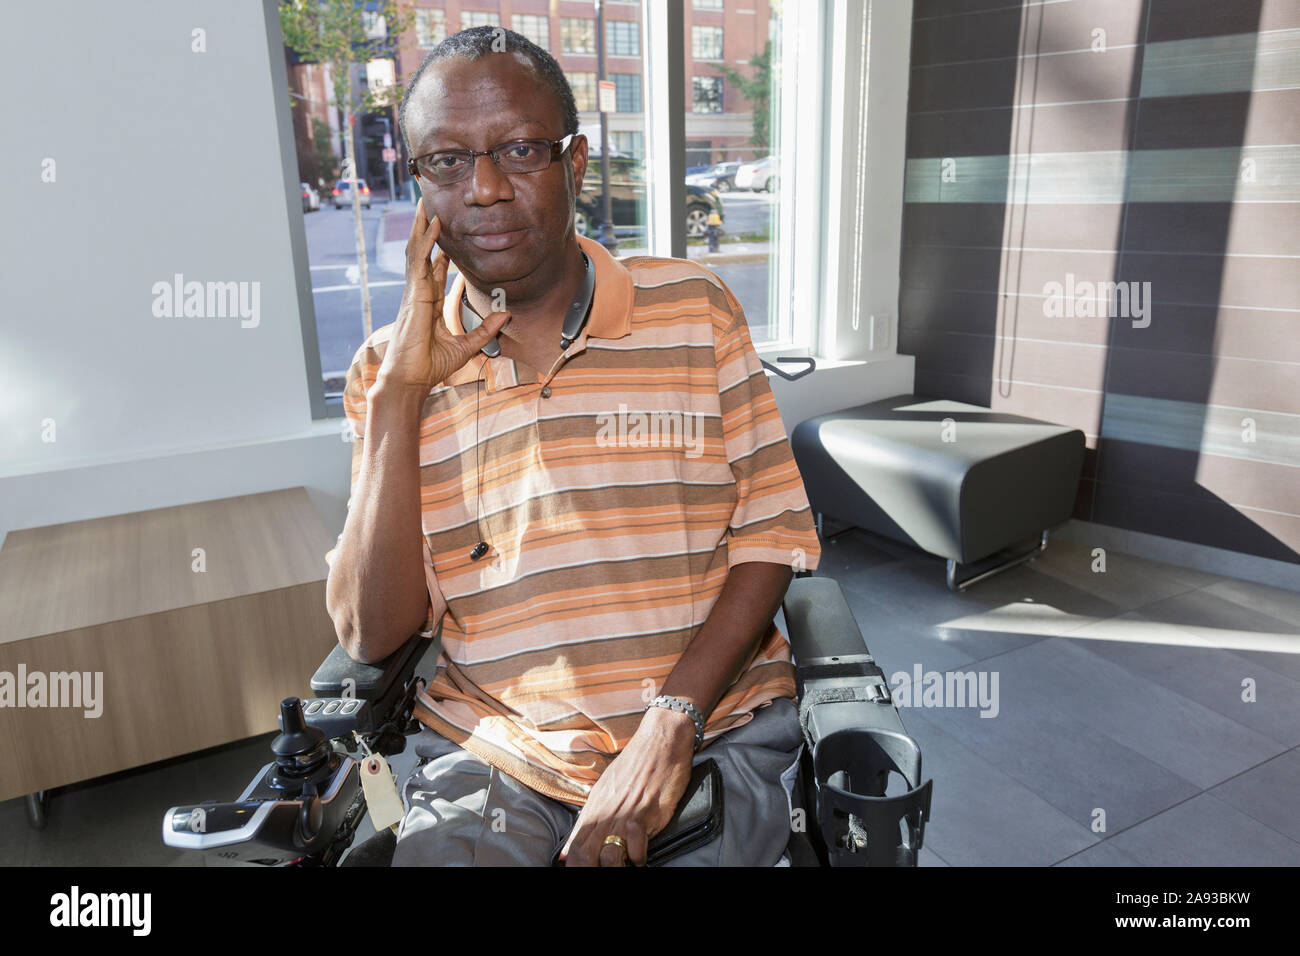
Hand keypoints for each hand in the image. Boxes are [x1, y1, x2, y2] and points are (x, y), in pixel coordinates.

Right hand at [376, 197, 509, 396]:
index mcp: (428, 301)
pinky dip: (427, 242)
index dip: (441, 248)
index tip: (448, 230)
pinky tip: (434, 225)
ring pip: (417, 250)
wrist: (411, 379)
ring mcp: (414, 292)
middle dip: (426, 228)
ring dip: (422, 226)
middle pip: (423, 252)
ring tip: (426, 203)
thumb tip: (506, 315)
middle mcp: (419, 292)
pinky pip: (419, 262)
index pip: (436, 268)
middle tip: (430, 205)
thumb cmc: (430, 366)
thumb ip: (485, 330)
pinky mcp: (413, 295)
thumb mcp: (466, 346)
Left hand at [559, 706, 696, 865]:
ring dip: (615, 867)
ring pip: (609, 856)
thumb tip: (567, 850)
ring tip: (622, 866)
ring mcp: (624, 814)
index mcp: (594, 809)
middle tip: (600, 873)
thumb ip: (588, 822)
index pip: (574, 847)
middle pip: (586, 855)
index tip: (576, 872)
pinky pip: (637, 847)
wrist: (660, 741)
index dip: (573, 866)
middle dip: (588, 869)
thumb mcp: (605, 791)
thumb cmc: (635, 765)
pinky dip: (638, 858)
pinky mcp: (645, 813)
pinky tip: (641, 857)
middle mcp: (605, 813)